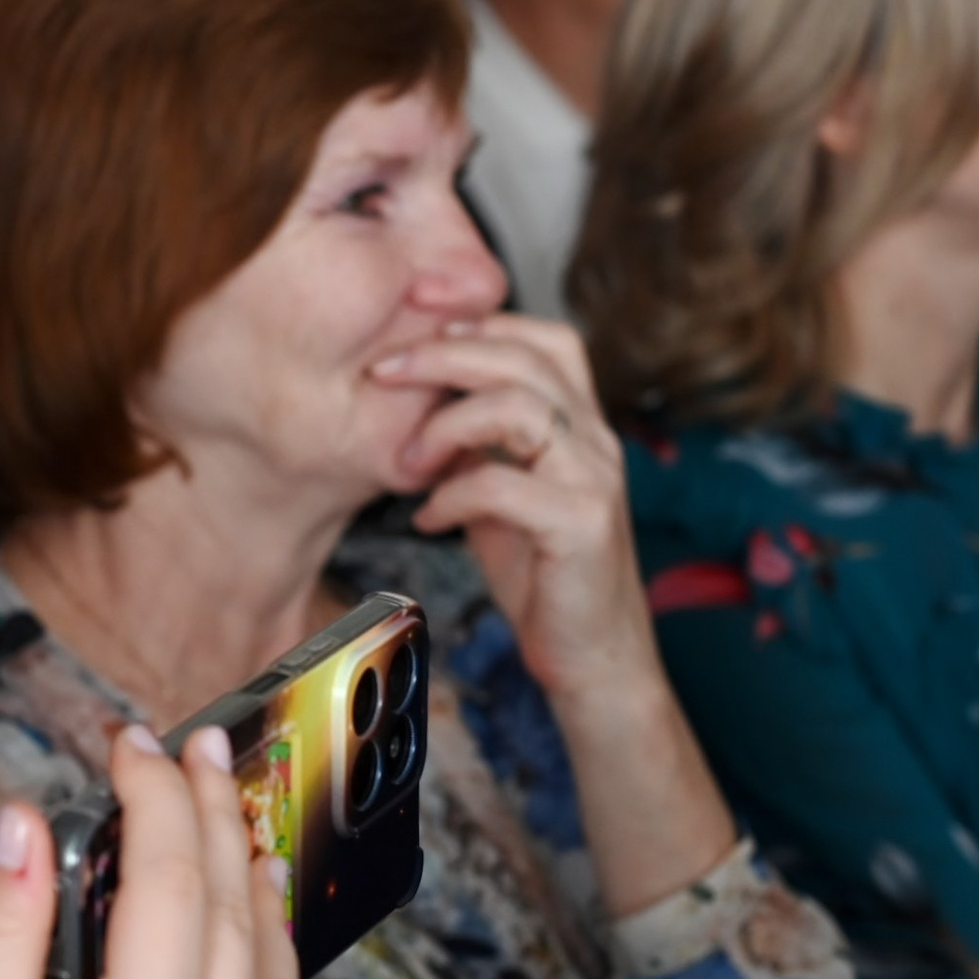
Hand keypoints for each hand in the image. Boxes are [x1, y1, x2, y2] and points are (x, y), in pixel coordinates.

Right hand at [0, 725, 301, 978]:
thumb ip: (4, 931)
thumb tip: (27, 820)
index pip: (165, 878)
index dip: (151, 794)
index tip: (128, 740)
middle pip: (232, 907)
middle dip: (213, 811)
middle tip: (200, 741)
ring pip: (276, 966)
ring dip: (254, 878)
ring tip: (233, 809)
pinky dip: (265, 960)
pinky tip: (242, 925)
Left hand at [370, 316, 736, 915]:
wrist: (592, 657)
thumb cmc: (541, 573)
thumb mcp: (505, 493)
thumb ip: (480, 444)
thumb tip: (422, 396)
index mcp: (582, 425)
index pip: (547, 338)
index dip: (482, 321)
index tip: (415, 329)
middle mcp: (597, 441)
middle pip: (524, 358)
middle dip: (442, 356)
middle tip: (381, 372)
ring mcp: (593, 481)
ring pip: (518, 408)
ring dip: (444, 425)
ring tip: (408, 462)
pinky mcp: (579, 527)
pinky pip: (502, 486)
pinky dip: (451, 496)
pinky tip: (429, 518)